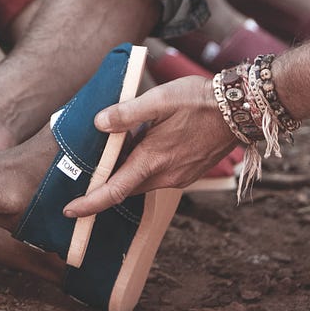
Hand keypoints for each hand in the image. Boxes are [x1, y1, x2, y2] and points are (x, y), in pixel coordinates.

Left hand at [63, 75, 237, 217]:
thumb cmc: (200, 100)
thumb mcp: (160, 99)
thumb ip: (126, 113)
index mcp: (153, 160)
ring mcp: (180, 177)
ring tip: (115, 153)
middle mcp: (166, 175)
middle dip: (104, 186)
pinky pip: (158, 177)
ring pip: (141, 182)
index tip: (69, 211)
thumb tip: (98, 123)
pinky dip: (144, 169)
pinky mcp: (189, 173)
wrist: (240, 110)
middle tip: (85, 174)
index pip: (113, 190)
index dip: (89, 203)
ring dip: (126, 174)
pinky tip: (143, 148)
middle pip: (125, 188)